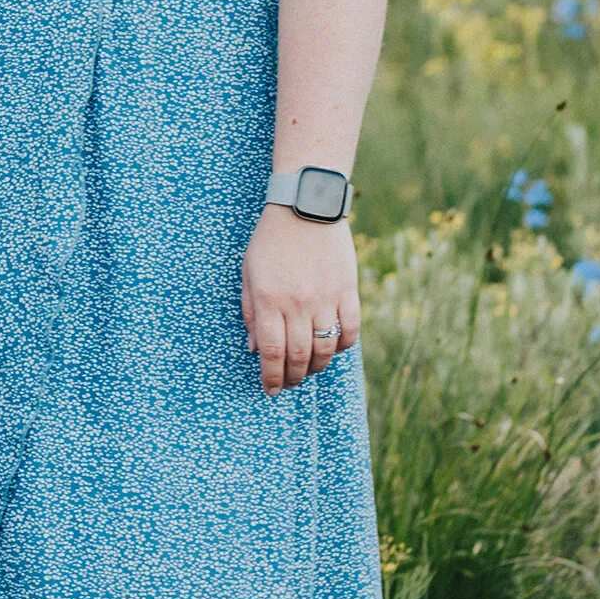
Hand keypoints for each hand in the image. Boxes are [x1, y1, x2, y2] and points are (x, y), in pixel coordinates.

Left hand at [241, 205, 359, 394]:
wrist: (306, 207)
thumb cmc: (270, 241)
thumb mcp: (249, 273)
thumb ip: (251, 312)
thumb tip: (255, 350)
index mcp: (269, 299)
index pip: (271, 353)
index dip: (271, 378)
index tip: (270, 390)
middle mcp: (298, 303)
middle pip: (298, 356)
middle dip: (292, 377)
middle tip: (289, 383)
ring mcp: (325, 298)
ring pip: (325, 349)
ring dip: (316, 366)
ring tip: (308, 369)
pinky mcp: (348, 291)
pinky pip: (350, 330)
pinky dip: (343, 346)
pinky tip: (332, 348)